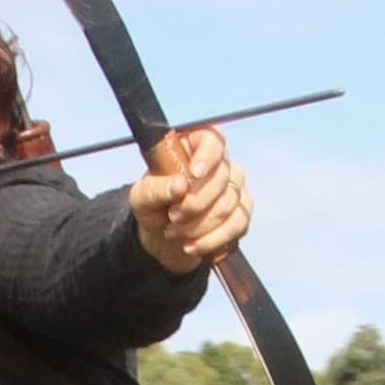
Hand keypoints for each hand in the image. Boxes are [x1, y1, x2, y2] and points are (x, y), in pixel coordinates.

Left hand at [130, 127, 250, 274]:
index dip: (208, 154)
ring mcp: (234, 186)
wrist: (163, 238)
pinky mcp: (242, 211)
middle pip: (222, 176)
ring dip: (200, 224)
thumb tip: (179, 185)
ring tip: (174, 233)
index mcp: (192, 148)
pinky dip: (213, 239)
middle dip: (196, 203)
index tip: (193, 173)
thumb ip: (155, 189)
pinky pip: (238, 224)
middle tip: (172, 217)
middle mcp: (219, 163)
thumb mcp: (142, 198)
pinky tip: (192, 246)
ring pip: (229, 203)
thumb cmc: (152, 208)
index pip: (211, 138)